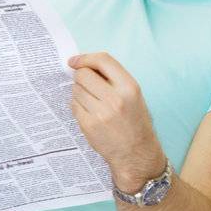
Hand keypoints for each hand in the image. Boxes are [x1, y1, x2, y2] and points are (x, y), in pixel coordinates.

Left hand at [67, 52, 165, 190]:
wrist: (136, 153)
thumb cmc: (135, 122)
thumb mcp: (133, 95)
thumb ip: (113, 79)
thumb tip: (85, 65)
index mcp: (129, 87)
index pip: (102, 60)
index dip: (85, 58)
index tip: (75, 61)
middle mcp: (115, 98)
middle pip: (83, 74)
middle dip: (81, 77)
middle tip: (87, 85)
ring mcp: (100, 113)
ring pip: (76, 90)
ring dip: (79, 92)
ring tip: (92, 102)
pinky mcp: (88, 125)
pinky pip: (73, 106)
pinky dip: (77, 106)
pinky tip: (89, 112)